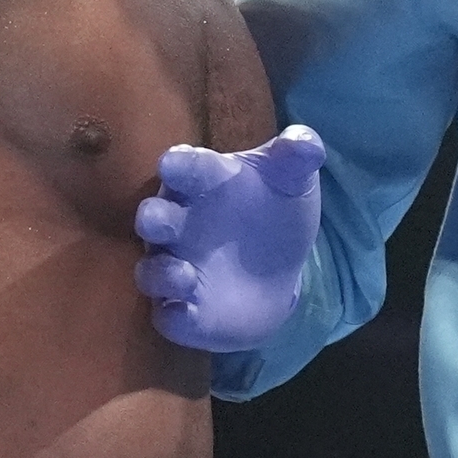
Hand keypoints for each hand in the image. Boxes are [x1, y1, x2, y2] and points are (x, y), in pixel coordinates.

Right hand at [135, 129, 325, 351]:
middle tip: (156, 222)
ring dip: (160, 273)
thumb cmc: (274, 209)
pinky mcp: (183, 307)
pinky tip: (184, 312)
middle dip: (152, 220)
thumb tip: (306, 143)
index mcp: (203, 181)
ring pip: (151, 270)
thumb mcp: (292, 179)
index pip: (185, 167)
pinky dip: (172, 314)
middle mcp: (179, 223)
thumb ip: (297, 156)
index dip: (177, 166)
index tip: (172, 164)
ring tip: (183, 275)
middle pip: (154, 218)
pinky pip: (167, 314)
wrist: (280, 268)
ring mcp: (177, 265)